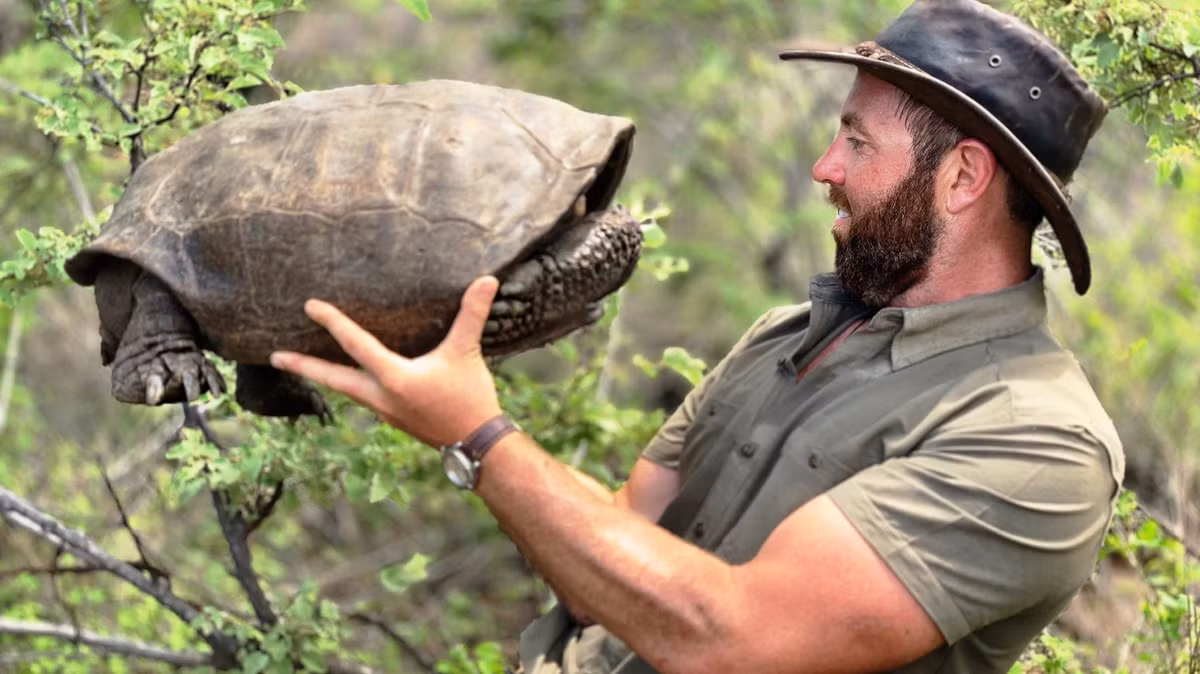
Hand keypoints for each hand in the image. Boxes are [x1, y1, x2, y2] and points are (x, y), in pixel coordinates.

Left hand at [269, 276, 503, 446]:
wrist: (476, 444)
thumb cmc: (470, 398)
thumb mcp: (467, 353)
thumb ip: (473, 315)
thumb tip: (487, 279)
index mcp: (395, 378)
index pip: (356, 344)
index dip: (332, 322)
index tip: (310, 306)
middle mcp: (381, 396)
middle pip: (333, 379)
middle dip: (303, 366)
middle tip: (275, 357)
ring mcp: (384, 410)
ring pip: (345, 390)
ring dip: (322, 376)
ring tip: (302, 364)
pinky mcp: (393, 417)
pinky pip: (361, 396)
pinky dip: (347, 384)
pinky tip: (351, 378)